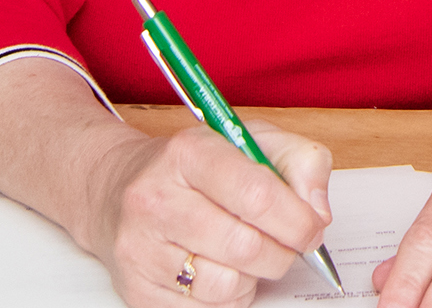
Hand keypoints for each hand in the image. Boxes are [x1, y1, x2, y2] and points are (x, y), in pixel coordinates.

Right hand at [69, 120, 333, 307]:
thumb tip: (317, 212)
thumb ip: (299, 162)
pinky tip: (217, 268)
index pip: (256, 195)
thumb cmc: (192, 167)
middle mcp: (155, 199)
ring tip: (244, 254)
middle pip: (246, 247)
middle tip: (283, 244)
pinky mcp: (136, 289)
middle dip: (280, 253)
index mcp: (187, 153)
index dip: (297, 220)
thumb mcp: (249, 140)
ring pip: (226, 286)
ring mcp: (140, 248)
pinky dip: (225, 296)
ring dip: (252, 277)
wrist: (113, 189)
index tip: (310, 229)